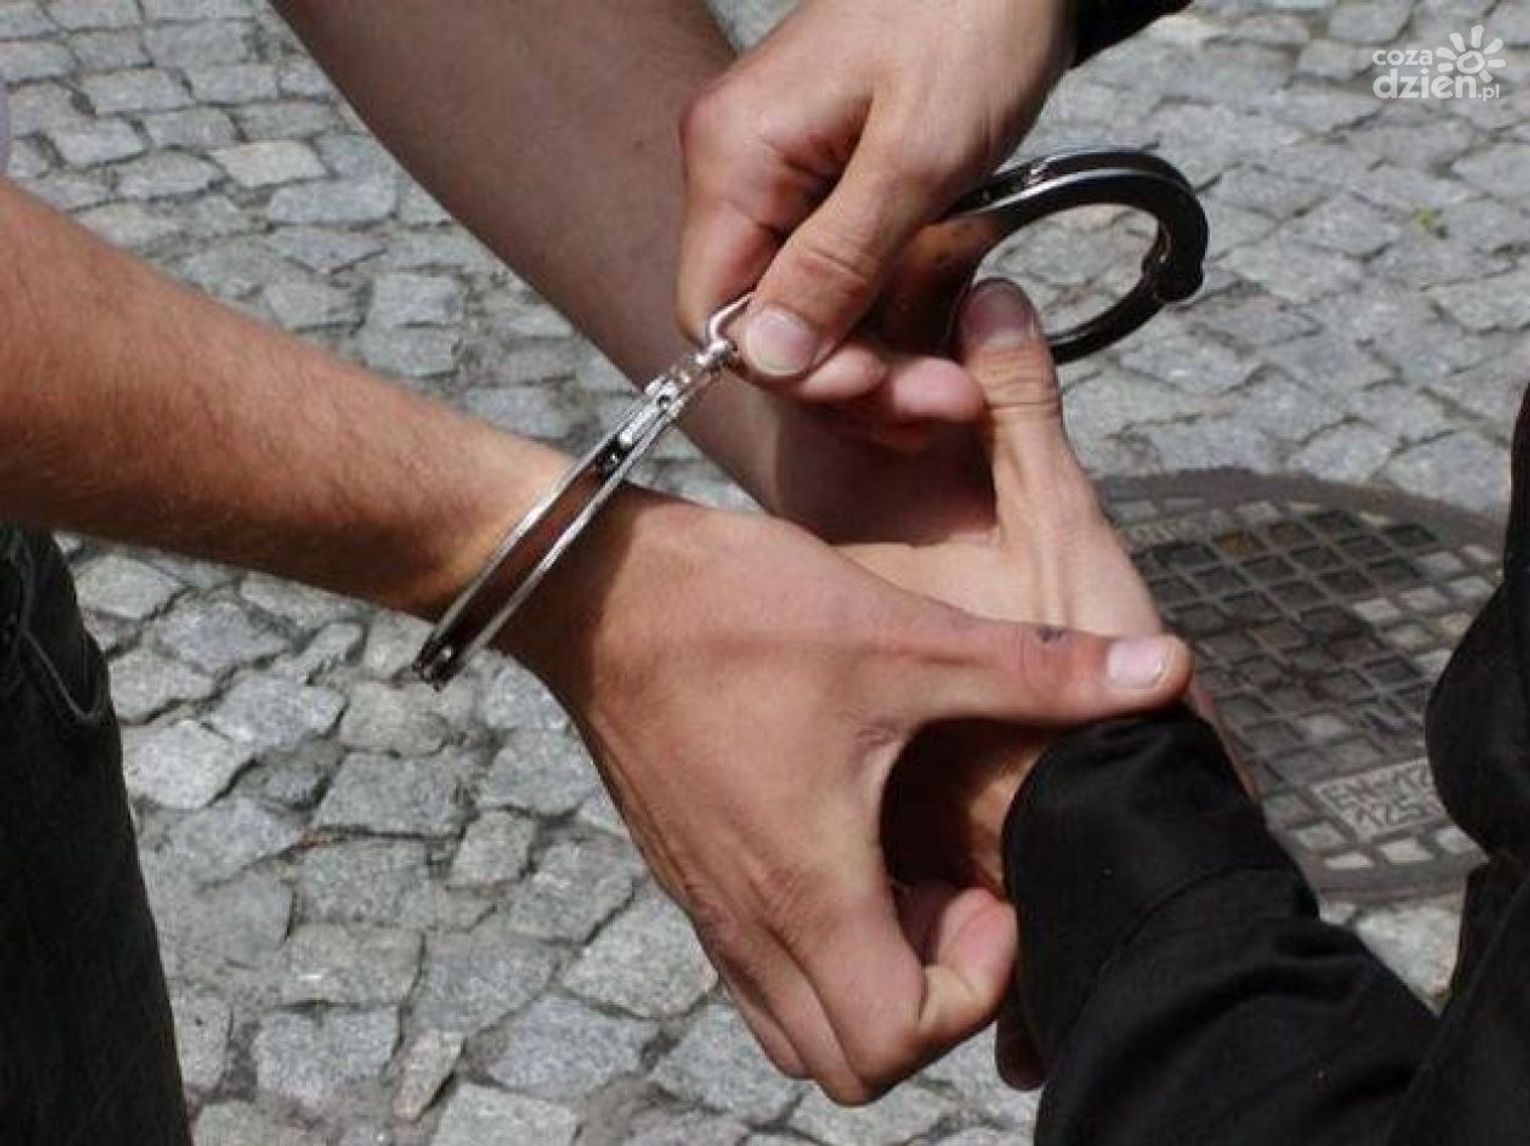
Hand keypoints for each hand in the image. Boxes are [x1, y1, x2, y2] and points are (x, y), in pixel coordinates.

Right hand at [503, 482, 1188, 1102]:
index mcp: (804, 889)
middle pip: (850, 1063)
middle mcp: (747, 924)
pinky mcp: (688, 880)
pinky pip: (761, 975)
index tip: (988, 888)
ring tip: (905, 872)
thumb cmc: (738, 613)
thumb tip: (1169, 667)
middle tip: (955, 888)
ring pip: (798, 1029)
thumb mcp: (903, 637)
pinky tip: (848, 842)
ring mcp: (708, 911)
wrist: (596, 592)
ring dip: (873, 980)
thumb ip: (1039, 667)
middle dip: (931, 999)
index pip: (894, 1046)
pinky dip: (822, 949)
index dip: (971, 987)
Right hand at [679, 0, 1072, 431]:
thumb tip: (769, 358)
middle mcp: (740, 172)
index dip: (792, 370)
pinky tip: (945, 343)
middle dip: (852, 376)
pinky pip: (839, 282)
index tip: (880, 388)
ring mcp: (781, 180)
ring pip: (807, 315)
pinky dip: (891, 322)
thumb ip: (836, 261)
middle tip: (947, 400)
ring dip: (881, 361)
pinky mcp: (826, 188)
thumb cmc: (971, 20)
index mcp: (735, 155)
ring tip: (961, 385)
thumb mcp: (917, 154)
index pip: (716, 313)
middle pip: (766, 324)